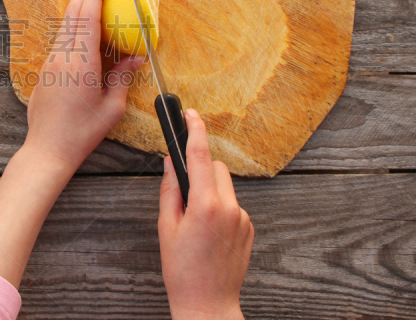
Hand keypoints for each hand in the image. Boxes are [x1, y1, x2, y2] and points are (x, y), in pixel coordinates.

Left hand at [24, 0, 144, 172]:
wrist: (47, 149)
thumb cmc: (81, 133)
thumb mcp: (111, 107)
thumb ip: (122, 77)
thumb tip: (135, 58)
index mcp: (81, 63)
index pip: (87, 17)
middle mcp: (63, 57)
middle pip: (73, 12)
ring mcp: (52, 61)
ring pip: (65, 23)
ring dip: (80, 3)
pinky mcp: (47, 69)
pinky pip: (63, 38)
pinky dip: (75, 22)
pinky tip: (86, 22)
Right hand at [158, 109, 253, 319]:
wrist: (208, 304)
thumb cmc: (182, 271)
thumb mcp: (167, 228)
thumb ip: (170, 191)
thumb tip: (170, 164)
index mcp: (205, 205)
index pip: (200, 156)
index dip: (195, 130)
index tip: (190, 114)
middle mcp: (229, 208)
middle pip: (215, 168)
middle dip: (199, 169)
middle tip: (183, 192)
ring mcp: (242, 218)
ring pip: (225, 186)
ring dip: (210, 190)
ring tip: (195, 219)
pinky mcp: (249, 228)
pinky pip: (233, 205)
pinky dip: (220, 207)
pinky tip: (208, 232)